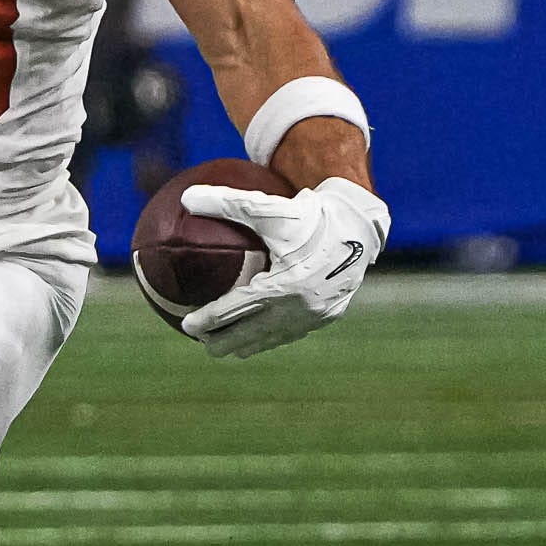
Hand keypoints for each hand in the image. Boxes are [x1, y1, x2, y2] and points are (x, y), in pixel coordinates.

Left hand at [177, 178, 389, 359]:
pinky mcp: (330, 316)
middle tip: (201, 344)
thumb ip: (227, 203)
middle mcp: (300, 307)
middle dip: (225, 343)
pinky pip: (295, 332)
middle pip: (253, 334)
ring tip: (229, 348)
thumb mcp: (268, 207)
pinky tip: (263, 334)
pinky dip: (274, 336)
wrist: (359, 224)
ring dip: (249, 344)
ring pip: (274, 338)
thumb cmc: (310, 214)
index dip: (210, 320)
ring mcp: (316, 315)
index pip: (237, 310)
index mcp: (284, 285)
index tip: (187, 326)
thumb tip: (186, 198)